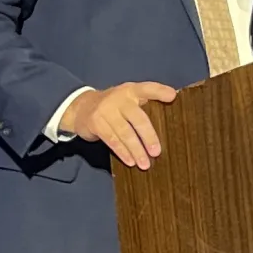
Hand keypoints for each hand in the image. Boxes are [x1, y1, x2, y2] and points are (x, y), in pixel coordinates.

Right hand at [60, 82, 176, 168]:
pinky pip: (112, 140)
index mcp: (131, 90)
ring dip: (136, 150)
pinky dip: (122, 152)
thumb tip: (168, 121)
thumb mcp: (127, 99)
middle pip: (138, 118)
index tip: (172, 97)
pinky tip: (130, 161)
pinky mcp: (96, 123)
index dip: (159, 91)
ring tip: (145, 164)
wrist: (81, 107)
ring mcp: (106, 110)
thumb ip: (144, 104)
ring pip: (125, 133)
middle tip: (157, 152)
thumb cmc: (114, 106)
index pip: (147, 88)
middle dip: (148, 136)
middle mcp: (119, 98)